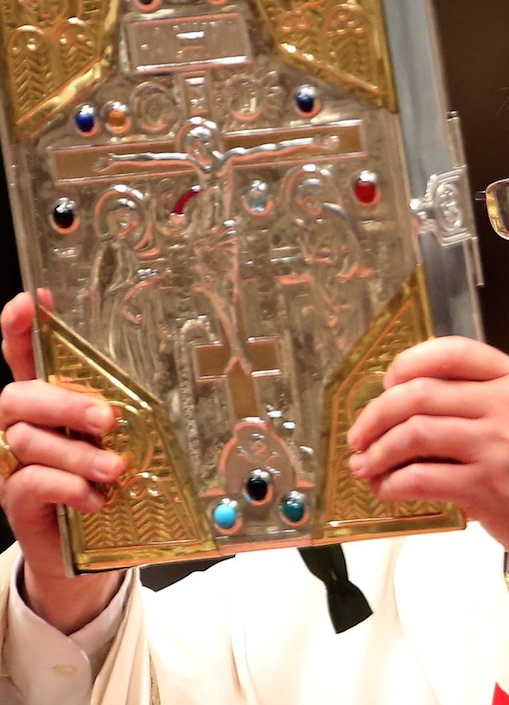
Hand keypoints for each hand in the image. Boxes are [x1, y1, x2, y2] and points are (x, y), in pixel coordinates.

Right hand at [0, 292, 125, 632]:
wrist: (83, 545)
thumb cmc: (101, 479)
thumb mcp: (113, 439)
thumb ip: (117, 410)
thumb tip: (157, 382)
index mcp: (45, 402)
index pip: (22, 356)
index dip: (20, 329)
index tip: (31, 301)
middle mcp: (20, 426)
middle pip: (18, 396)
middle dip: (64, 404)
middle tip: (107, 420)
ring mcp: (13, 463)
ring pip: (29, 443)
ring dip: (77, 455)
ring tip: (115, 469)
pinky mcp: (16, 501)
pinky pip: (30, 484)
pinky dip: (67, 487)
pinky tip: (96, 498)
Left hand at [347, 337, 508, 601]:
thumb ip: (470, 397)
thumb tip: (395, 400)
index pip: (449, 351)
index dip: (407, 363)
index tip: (385, 384)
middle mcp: (506, 403)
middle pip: (419, 393)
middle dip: (376, 415)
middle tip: (358, 436)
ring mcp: (498, 443)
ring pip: (414, 433)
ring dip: (378, 452)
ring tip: (364, 465)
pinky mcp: (487, 486)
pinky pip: (420, 477)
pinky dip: (391, 484)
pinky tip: (385, 490)